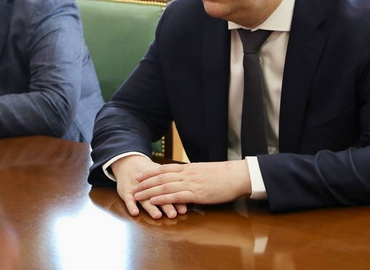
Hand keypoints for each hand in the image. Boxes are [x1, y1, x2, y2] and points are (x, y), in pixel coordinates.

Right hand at [111, 155, 187, 219]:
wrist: (129, 162)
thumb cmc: (148, 172)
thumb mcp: (161, 175)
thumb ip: (175, 183)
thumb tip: (192, 190)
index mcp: (159, 180)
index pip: (169, 190)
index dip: (177, 199)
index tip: (184, 210)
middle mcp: (148, 184)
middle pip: (158, 194)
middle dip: (166, 205)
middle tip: (173, 214)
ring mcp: (136, 187)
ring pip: (144, 198)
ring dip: (151, 207)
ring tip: (157, 215)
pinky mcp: (125, 190)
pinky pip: (127, 199)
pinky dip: (131, 205)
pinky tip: (135, 213)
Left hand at [132, 160, 251, 207]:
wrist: (237, 175)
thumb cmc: (224, 175)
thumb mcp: (205, 171)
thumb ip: (194, 174)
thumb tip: (186, 178)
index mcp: (189, 168)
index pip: (165, 169)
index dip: (151, 173)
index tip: (140, 175)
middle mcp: (187, 174)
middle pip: (160, 178)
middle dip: (145, 183)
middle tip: (132, 187)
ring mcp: (191, 183)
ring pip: (164, 187)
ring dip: (149, 192)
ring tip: (137, 196)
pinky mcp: (196, 194)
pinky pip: (176, 196)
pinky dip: (163, 199)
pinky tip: (154, 202)